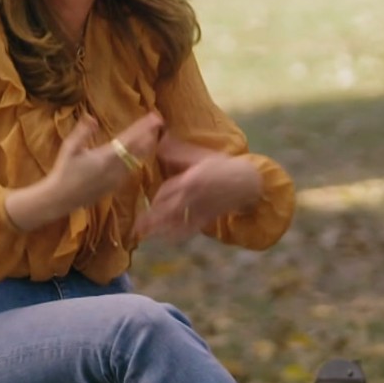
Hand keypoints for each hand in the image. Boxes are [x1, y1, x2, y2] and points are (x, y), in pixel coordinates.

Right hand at [46, 112, 163, 208]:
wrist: (60, 198)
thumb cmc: (64, 171)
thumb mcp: (70, 148)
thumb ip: (83, 132)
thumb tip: (92, 117)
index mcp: (107, 156)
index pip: (130, 138)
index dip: (144, 127)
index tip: (156, 117)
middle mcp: (116, 168)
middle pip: (139, 150)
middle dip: (149, 136)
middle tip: (157, 125)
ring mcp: (117, 179)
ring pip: (137, 161)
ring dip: (144, 148)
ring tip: (150, 137)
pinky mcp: (115, 187)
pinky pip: (130, 170)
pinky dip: (136, 159)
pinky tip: (136, 156)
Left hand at [134, 142, 261, 239]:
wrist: (246, 181)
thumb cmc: (223, 165)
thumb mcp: (201, 156)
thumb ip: (179, 153)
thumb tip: (160, 143)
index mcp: (190, 179)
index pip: (167, 190)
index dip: (156, 198)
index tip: (147, 203)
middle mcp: (193, 196)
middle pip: (168, 209)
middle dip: (152, 218)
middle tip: (137, 226)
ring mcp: (200, 209)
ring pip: (177, 221)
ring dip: (160, 229)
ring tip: (145, 234)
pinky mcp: (207, 218)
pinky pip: (190, 229)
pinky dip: (178, 235)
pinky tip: (167, 239)